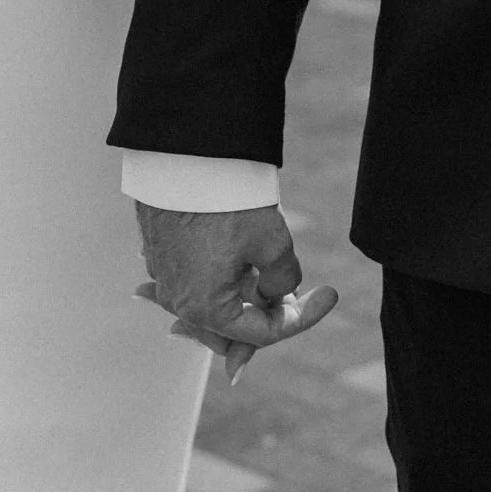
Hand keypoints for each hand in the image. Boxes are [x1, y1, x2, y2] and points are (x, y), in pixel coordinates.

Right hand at [134, 203, 338, 384]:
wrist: (184, 158)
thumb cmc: (225, 201)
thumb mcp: (273, 244)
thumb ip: (284, 280)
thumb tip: (275, 293)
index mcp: (207, 309)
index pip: (264, 333)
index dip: (303, 318)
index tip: (329, 295)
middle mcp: (180, 302)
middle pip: (232, 331)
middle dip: (268, 318)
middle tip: (300, 300)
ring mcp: (165, 281)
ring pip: (210, 311)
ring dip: (242, 306)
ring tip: (271, 292)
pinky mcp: (161, 258)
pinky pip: (193, 287)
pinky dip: (217, 287)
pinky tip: (236, 278)